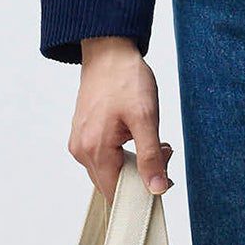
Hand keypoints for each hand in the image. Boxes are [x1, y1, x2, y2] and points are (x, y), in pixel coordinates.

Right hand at [69, 41, 173, 200]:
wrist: (108, 52)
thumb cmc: (125, 79)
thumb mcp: (146, 118)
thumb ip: (151, 157)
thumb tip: (157, 188)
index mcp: (95, 149)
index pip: (116, 193)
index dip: (142, 191)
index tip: (164, 176)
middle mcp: (81, 150)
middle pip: (113, 183)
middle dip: (141, 175)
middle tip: (163, 151)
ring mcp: (80, 143)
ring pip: (110, 170)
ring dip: (135, 163)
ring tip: (154, 141)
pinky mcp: (83, 135)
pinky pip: (105, 157)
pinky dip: (125, 153)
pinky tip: (138, 135)